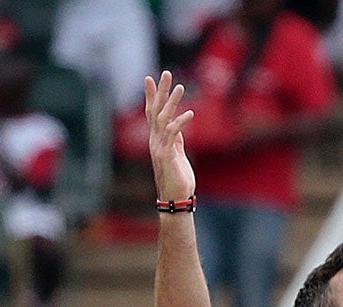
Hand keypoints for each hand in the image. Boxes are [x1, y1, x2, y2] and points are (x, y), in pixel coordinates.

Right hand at [144, 72, 194, 202]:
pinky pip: (173, 134)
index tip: (151, 78)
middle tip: (166, 73)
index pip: (152, 112)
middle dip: (161, 91)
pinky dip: (181, 122)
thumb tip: (178, 129)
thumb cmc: (178, 179)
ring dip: (172, 102)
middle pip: (155, 110)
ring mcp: (159, 146)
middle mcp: (155, 140)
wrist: (176, 198)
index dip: (152, 95)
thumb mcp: (178, 155)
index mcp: (157, 139)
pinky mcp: (167, 155)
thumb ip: (176, 141)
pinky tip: (190, 113)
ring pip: (163, 118)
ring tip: (181, 86)